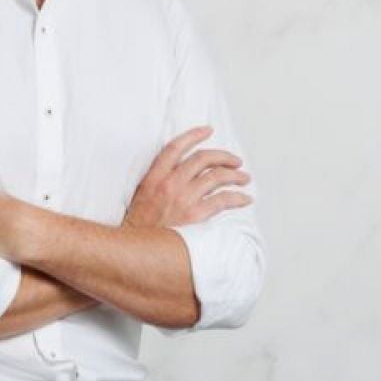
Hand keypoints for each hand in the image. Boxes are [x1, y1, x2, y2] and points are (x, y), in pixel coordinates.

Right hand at [123, 126, 251, 229]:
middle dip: (223, 156)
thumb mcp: (140, 196)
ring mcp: (183, 199)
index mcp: (154, 177)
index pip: (175, 147)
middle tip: (235, 160)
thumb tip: (178, 171)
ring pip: (216, 177)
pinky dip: (237, 198)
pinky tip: (245, 199)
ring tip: (244, 178)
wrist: (136, 251)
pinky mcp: (195, 216)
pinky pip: (222, 200)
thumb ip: (157, 180)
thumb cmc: (139, 227)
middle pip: (202, 159)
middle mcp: (169, 183)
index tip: (208, 130)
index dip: (193, 135)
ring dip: (234, 175)